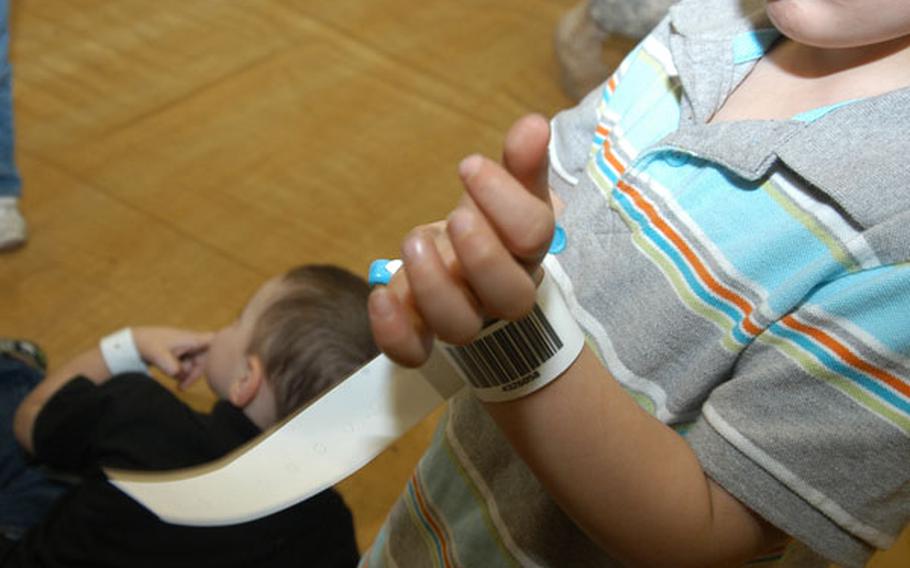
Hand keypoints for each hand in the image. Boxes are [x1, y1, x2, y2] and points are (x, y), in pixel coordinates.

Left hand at [132, 326, 212, 388]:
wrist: (134, 341)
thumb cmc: (148, 344)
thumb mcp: (159, 356)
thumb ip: (172, 367)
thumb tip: (180, 375)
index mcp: (192, 339)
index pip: (215, 342)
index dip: (220, 351)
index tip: (217, 365)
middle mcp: (192, 342)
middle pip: (205, 359)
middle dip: (194, 373)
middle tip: (182, 387)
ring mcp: (187, 347)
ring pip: (196, 363)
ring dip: (186, 374)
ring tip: (175, 382)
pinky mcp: (181, 352)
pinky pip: (188, 364)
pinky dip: (181, 372)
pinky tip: (172, 376)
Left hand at [369, 114, 553, 366]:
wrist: (466, 264)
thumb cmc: (490, 223)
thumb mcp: (507, 187)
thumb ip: (520, 161)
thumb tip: (533, 125)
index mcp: (527, 249)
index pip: (534, 235)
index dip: (505, 202)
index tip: (469, 165)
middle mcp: (502, 291)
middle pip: (509, 296)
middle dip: (481, 256)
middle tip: (455, 216)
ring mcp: (466, 317)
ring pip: (460, 327)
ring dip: (434, 287)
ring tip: (413, 243)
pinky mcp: (425, 334)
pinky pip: (414, 352)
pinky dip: (396, 333)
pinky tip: (380, 296)